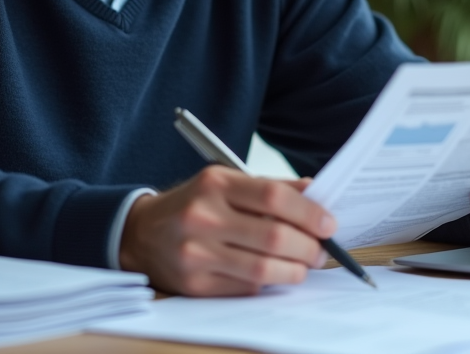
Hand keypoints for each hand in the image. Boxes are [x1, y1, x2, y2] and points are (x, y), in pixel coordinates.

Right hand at [118, 165, 335, 295]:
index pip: (273, 197)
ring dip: (294, 271)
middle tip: (320, 250)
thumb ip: (269, 187)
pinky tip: (275, 274)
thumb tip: (315, 193)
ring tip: (303, 265)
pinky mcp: (194, 284)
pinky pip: (246, 288)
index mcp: (215, 184)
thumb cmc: (194, 203)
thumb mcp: (225, 181)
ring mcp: (196, 253)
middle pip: (274, 237)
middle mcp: (203, 217)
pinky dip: (268, 283)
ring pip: (263, 269)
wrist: (141, 233)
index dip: (308, 212)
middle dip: (308, 247)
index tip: (328, 223)